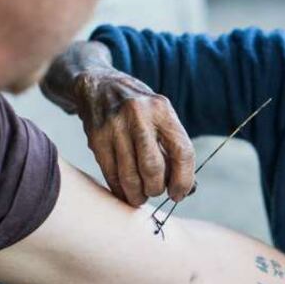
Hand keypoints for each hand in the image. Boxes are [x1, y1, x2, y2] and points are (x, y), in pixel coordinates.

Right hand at [64, 43, 194, 205]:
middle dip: (156, 188)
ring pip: (130, 175)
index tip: (179, 194)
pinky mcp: (97, 138)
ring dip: (137, 195)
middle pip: (153, 167)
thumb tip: (187, 189)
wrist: (99, 86)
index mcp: (162, 110)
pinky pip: (111, 173)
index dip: (184, 179)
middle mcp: (139, 115)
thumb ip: (174, 148)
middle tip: (155, 192)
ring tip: (140, 197)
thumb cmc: (139, 109)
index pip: (182, 151)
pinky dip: (120, 189)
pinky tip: (124, 191)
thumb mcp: (161, 117)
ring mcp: (115, 126)